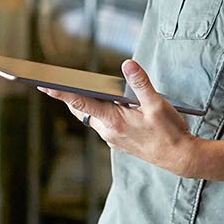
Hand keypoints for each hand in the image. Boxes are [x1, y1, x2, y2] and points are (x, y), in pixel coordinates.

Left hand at [42, 60, 200, 177]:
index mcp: (115, 121)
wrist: (180, 158)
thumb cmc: (170, 132)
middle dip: (70, 96)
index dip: (61, 93)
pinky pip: (103, 122)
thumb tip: (128, 64)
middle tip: (55, 82)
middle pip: (82, 110)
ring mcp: (113, 137)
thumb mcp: (158, 105)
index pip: (82, 103)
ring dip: (87, 103)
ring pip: (92, 116)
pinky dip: (101, 111)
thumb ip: (141, 84)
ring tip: (80, 87)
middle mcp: (109, 131)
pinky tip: (109, 102)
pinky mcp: (119, 140)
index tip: (43, 86)